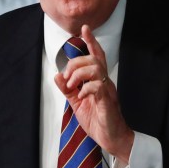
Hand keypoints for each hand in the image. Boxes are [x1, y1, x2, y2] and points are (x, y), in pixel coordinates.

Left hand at [54, 24, 134, 163]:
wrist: (112, 139)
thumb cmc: (98, 120)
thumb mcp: (77, 103)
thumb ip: (68, 89)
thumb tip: (57, 75)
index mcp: (99, 80)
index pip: (96, 56)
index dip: (91, 41)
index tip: (85, 28)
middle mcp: (105, 82)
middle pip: (93, 59)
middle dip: (75, 63)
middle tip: (67, 78)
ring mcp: (107, 91)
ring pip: (95, 68)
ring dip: (79, 74)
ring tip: (72, 86)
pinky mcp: (107, 102)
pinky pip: (98, 87)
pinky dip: (85, 89)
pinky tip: (81, 96)